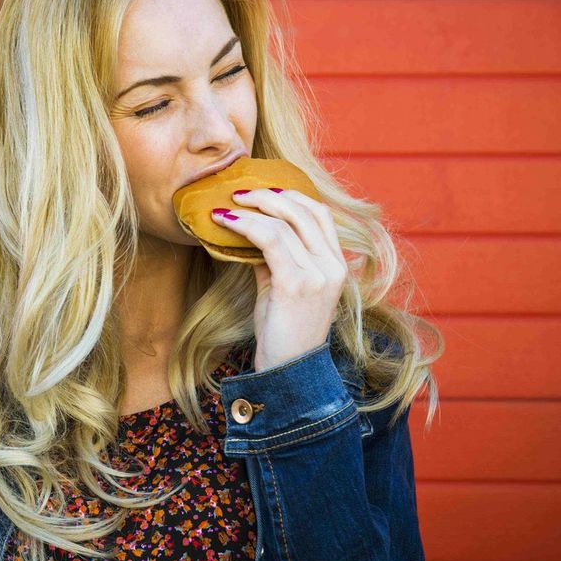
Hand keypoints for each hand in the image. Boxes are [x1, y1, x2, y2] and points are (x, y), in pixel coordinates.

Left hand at [213, 187, 346, 371]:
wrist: (288, 370)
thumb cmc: (282, 330)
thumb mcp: (281, 286)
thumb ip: (273, 258)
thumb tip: (248, 231)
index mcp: (337, 264)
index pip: (319, 213)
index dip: (291, 195)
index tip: (261, 190)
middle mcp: (333, 266)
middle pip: (304, 210)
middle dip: (268, 195)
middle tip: (238, 191)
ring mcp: (318, 274)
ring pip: (284, 223)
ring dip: (250, 209)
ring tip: (225, 207)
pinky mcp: (296, 284)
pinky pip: (269, 240)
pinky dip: (244, 226)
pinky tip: (224, 222)